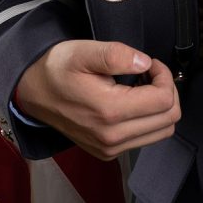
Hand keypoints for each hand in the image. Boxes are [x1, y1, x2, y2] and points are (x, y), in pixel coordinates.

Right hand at [15, 40, 180, 159]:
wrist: (34, 92)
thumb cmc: (58, 68)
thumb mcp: (84, 51)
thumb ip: (117, 55)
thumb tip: (145, 63)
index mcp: (109, 112)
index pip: (164, 101)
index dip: (165, 76)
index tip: (150, 63)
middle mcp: (111, 137)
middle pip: (168, 119)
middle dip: (166, 90)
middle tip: (149, 72)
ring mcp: (110, 148)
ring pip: (162, 131)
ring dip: (160, 105)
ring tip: (142, 85)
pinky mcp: (108, 151)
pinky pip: (146, 137)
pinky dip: (149, 117)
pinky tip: (133, 99)